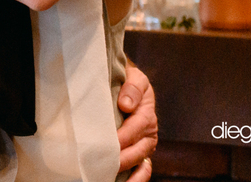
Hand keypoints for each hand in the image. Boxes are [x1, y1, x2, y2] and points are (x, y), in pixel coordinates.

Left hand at [117, 63, 157, 179]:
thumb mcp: (134, 78)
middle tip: (102, 164)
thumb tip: (126, 104)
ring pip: (139, 163)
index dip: (123, 136)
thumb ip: (132, 88)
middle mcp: (148, 134)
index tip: (106, 142)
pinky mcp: (138, 154)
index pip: (135, 128)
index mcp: (146, 115)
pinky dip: (135, 178)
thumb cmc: (128, 81)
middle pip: (137, 150)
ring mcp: (144, 146)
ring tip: (109, 177)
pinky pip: (141, 170)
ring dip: (127, 172)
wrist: (127, 83)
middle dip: (121, 158)